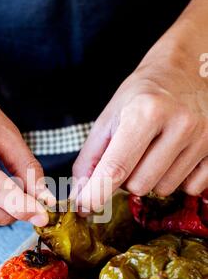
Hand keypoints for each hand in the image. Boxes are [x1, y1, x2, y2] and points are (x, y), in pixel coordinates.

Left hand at [73, 42, 207, 211]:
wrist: (187, 70)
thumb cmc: (143, 95)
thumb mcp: (110, 117)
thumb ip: (91, 157)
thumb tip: (81, 197)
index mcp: (145, 111)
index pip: (116, 167)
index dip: (96, 194)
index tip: (84, 207)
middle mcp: (179, 124)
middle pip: (138, 185)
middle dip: (127, 178)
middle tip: (131, 155)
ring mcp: (203, 138)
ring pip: (163, 189)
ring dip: (152, 178)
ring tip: (155, 151)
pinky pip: (190, 189)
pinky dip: (177, 179)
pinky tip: (176, 155)